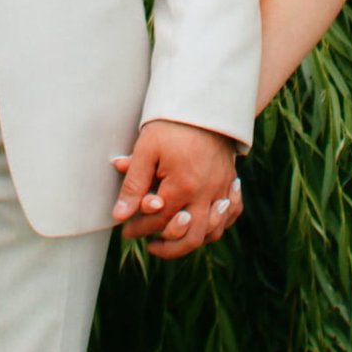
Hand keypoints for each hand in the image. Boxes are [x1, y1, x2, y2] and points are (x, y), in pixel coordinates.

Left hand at [110, 120, 243, 258]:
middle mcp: (206, 193)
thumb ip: (133, 184)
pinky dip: (219, 223)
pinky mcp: (230, 182)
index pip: (159, 221)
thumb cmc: (170, 125)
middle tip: (151, 245)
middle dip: (168, 247)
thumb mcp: (146, 150)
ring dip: (193, 240)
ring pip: (213, 230)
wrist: (203, 104)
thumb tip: (119, 216)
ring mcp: (222, 189)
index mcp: (183, 186)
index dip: (139, 228)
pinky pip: (232, 213)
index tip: (126, 230)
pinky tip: (202, 223)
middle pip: (190, 236)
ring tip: (174, 239)